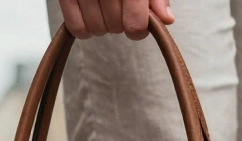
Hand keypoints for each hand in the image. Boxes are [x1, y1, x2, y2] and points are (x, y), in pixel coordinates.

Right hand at [59, 0, 175, 39]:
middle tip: (121, 10)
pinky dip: (85, 29)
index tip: (139, 26)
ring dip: (103, 26)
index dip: (138, 30)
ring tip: (105, 9)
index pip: (134, 22)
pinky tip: (91, 17)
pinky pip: (76, 27)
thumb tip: (165, 19)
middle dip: (121, 23)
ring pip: (96, 28)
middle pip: (115, 27)